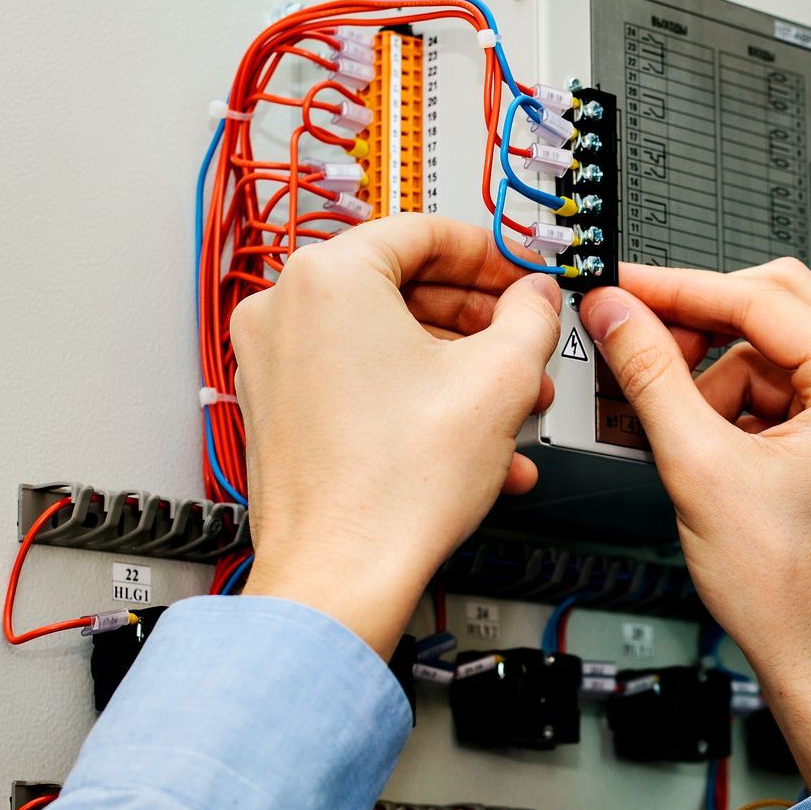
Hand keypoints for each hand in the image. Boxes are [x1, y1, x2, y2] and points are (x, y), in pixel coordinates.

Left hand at [229, 215, 561, 656]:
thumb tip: (537, 296)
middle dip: (479, 327)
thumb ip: (532, 316)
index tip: (522, 276)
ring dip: (458, 373)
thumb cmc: (394, 488)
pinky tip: (473, 446)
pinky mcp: (278, 413)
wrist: (341, 577)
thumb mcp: (500, 380)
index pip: (425, 231)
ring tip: (511, 409)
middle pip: (404, 291)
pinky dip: (417, 404)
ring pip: (388, 346)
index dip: (491, 255)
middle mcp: (284, 310)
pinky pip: (361, 386)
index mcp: (327, 276)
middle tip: (524, 345)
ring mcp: (273, 365)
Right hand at [577, 260, 810, 789]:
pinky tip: (698, 450)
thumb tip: (615, 312)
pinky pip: (777, 394)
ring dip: (712, 382)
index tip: (620, 287)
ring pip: (768, 354)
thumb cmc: (791, 591)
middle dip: (699, 329)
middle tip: (634, 341)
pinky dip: (730, 411)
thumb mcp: (699, 468)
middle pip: (774, 309)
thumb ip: (651, 376)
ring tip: (673, 435)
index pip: (761, 298)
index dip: (679, 288)